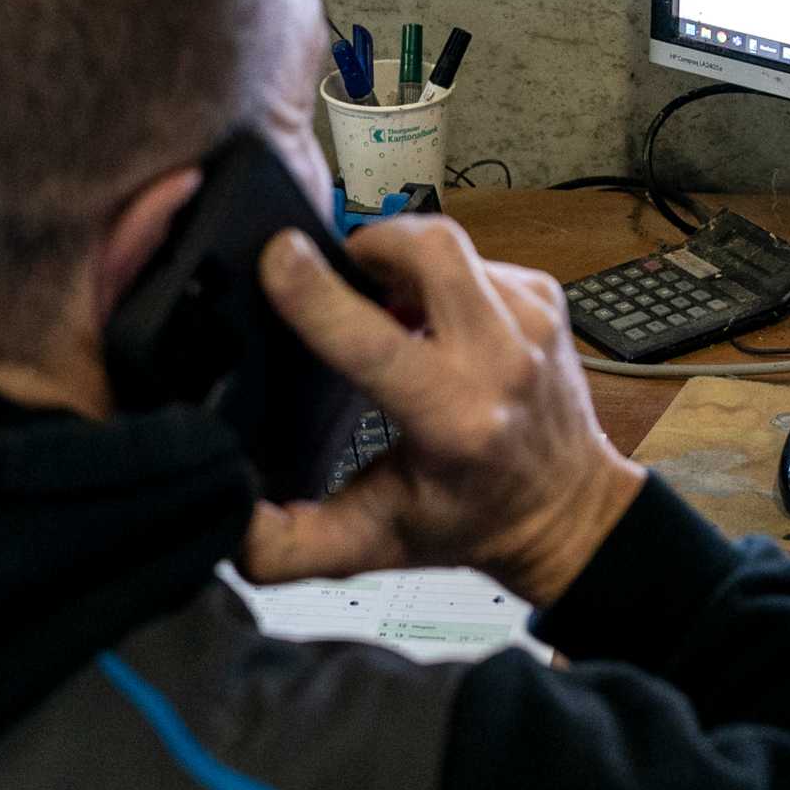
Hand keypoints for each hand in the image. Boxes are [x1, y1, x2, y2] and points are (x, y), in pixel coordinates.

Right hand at [240, 217, 648, 603]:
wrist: (566, 511)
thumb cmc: (469, 520)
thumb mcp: (370, 544)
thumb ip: (287, 545)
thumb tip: (223, 518)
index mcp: (454, 421)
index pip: (375, 341)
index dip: (318, 294)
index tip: (278, 256)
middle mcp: (501, 361)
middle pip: (428, 248)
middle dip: (368, 244)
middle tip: (339, 272)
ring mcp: (530, 320)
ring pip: (448, 243)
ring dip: (401, 257)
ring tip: (381, 298)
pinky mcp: (543, 297)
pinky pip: (474, 256)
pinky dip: (439, 274)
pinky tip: (428, 315)